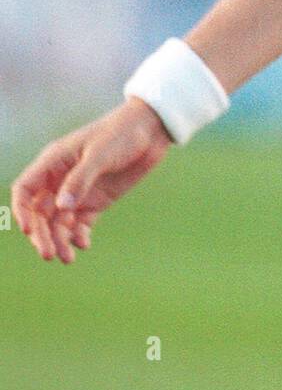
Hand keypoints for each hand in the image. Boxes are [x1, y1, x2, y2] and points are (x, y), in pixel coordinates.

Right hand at [10, 97, 173, 262]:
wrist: (151, 130)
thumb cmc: (122, 133)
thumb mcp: (101, 153)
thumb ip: (80, 179)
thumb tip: (61, 207)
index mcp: (54, 162)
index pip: (26, 190)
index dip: (22, 211)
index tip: (28, 229)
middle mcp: (61, 180)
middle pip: (40, 212)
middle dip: (41, 234)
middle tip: (48, 254)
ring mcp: (78, 192)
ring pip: (59, 222)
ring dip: (59, 240)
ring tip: (68, 259)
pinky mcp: (96, 201)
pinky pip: (80, 224)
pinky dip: (79, 236)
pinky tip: (84, 244)